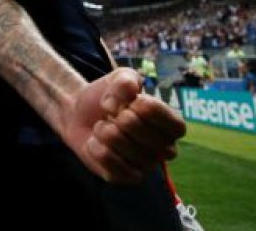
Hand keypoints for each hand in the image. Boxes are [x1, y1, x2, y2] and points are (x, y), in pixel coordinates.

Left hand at [60, 68, 185, 182]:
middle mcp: (166, 149)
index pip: (175, 126)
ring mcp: (147, 165)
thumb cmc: (109, 96)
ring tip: (102, 126)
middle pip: (149, 138)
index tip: (132, 102)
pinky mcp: (126, 177)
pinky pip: (114, 168)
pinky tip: (95, 141)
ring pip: (129, 152)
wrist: (80, 112)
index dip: (149, 110)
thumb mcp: (120, 77)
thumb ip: (126, 81)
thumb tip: (121, 104)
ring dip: (106, 132)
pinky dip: (97, 150)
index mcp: (173, 126)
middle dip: (122, 120)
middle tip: (114, 115)